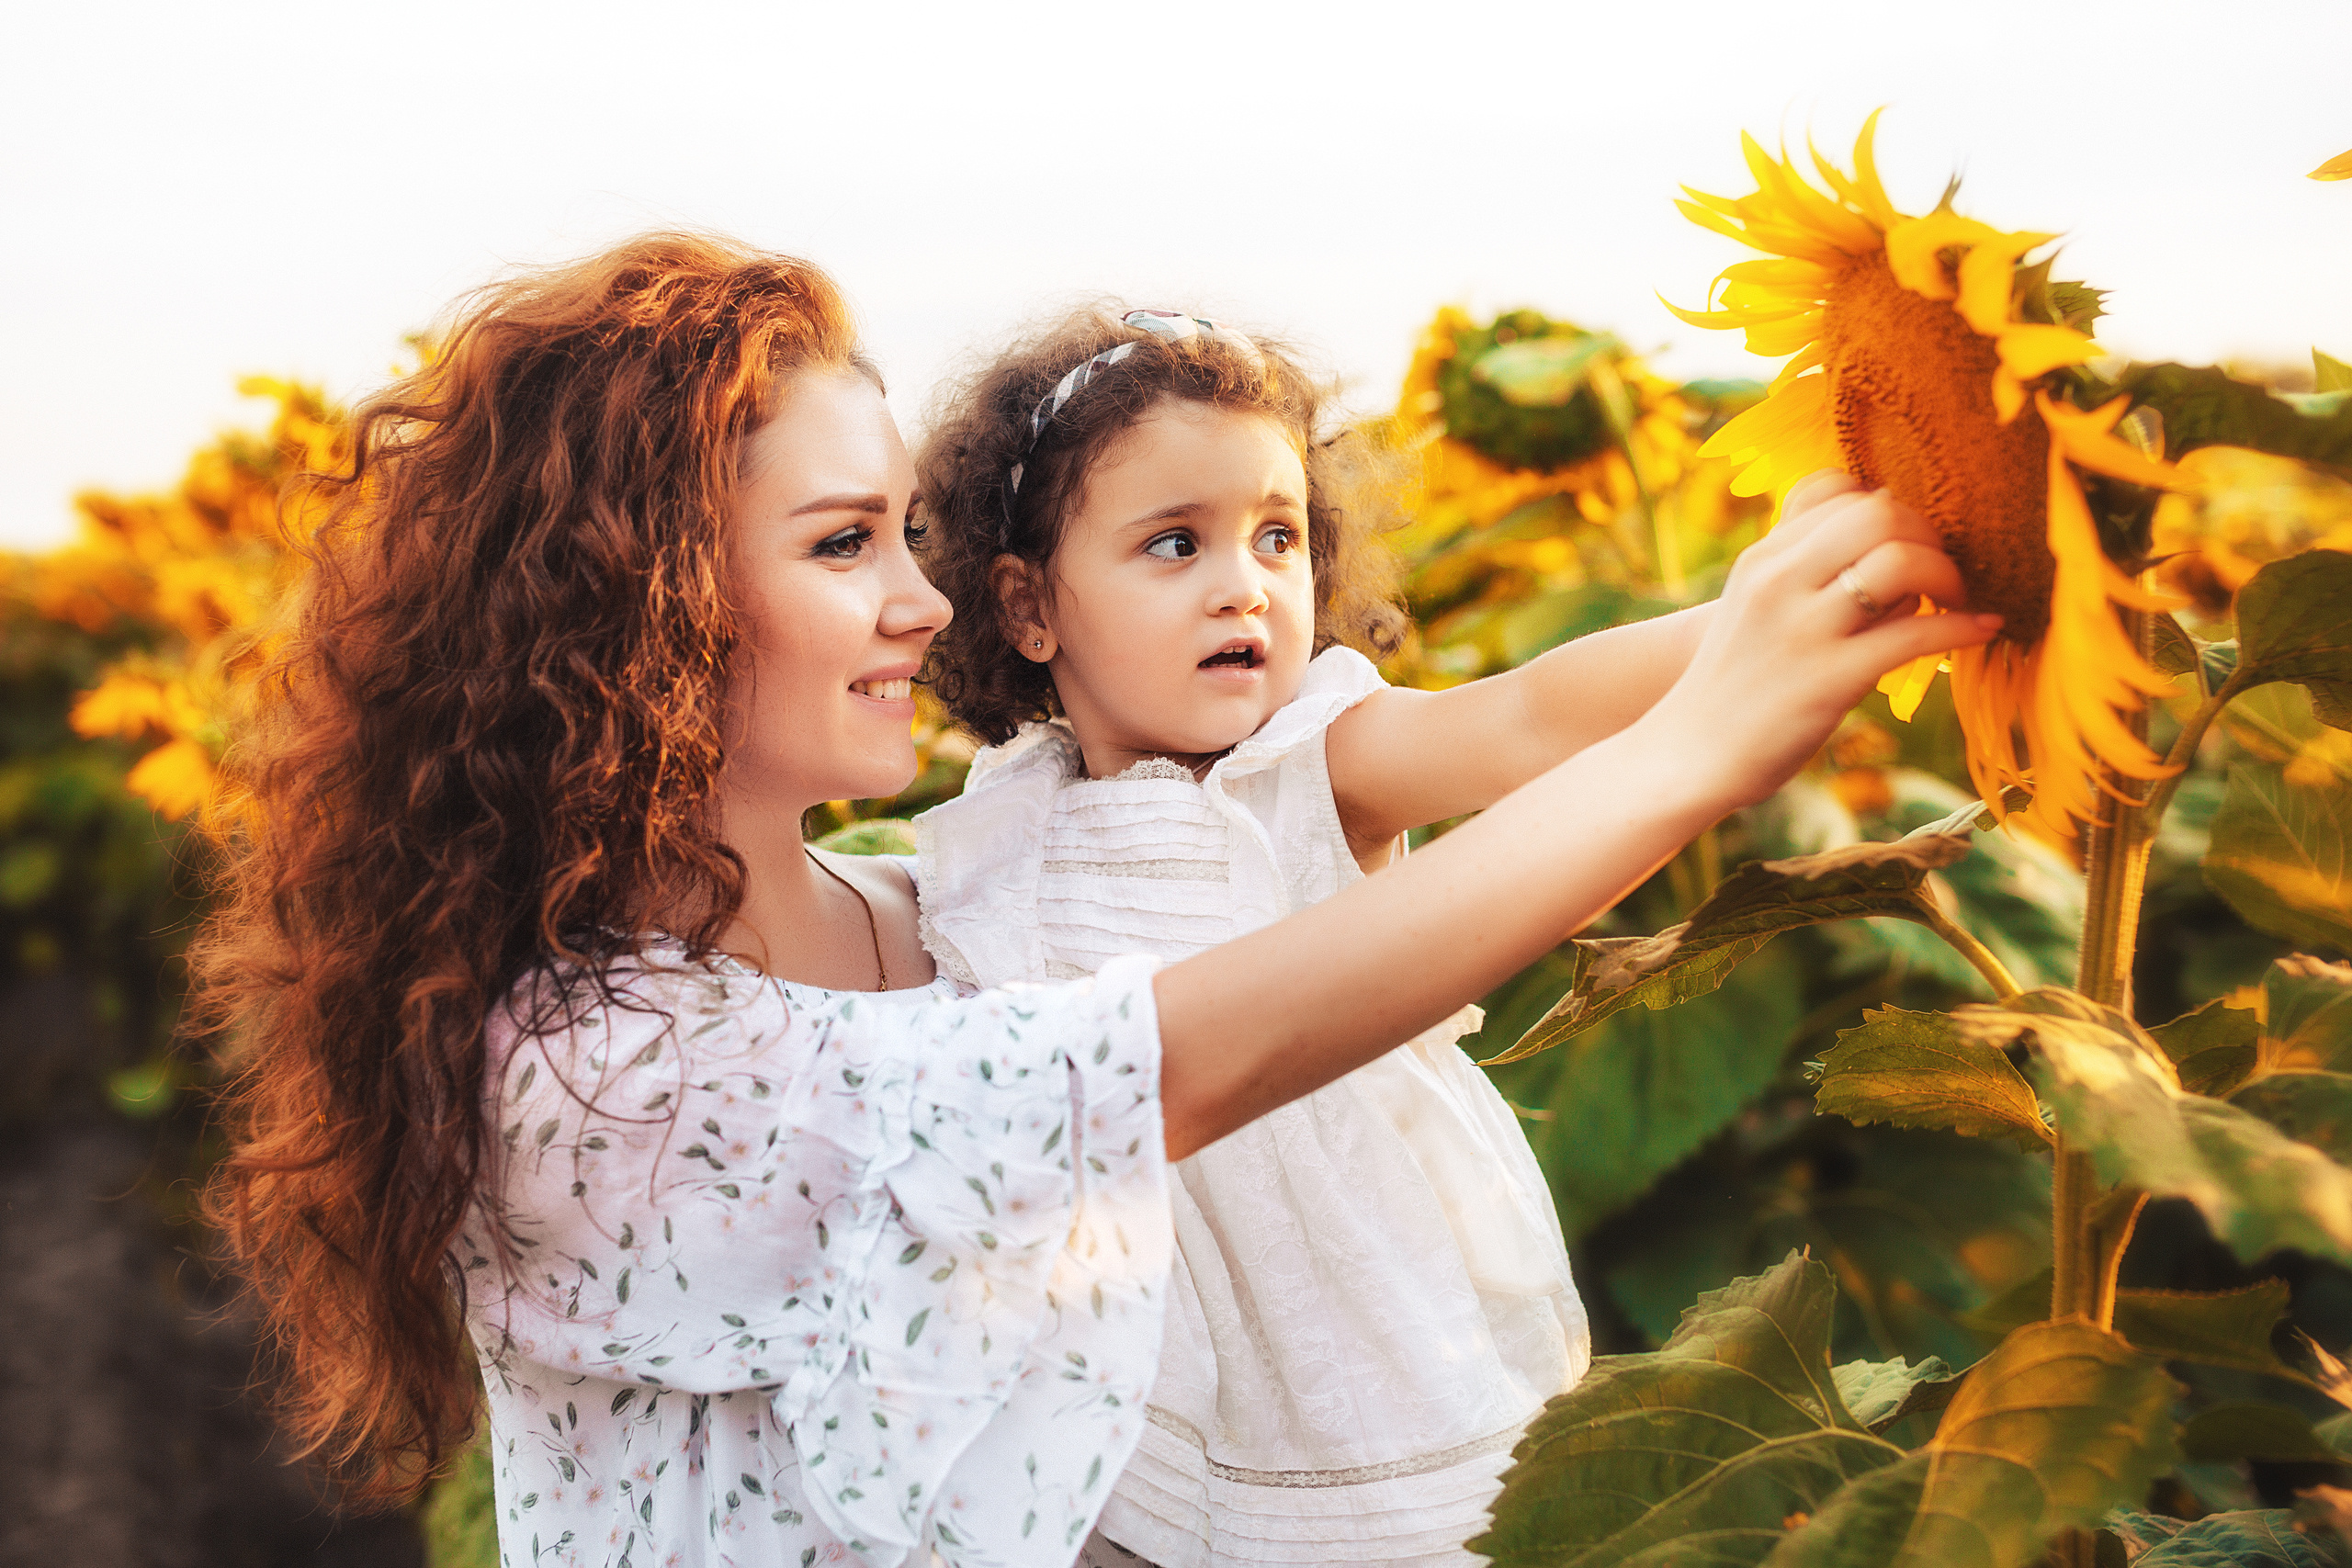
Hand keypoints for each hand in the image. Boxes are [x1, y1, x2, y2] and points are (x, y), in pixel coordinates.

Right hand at [1635, 471, 2000, 811]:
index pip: (1837, 487)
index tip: (1905, 540)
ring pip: (1899, 562)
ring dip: (1947, 574)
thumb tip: (1903, 558)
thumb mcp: (1755, 610)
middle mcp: (1778, 580)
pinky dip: (1964, 628)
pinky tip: (1982, 631)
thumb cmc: (1733, 685)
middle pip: (1878, 511)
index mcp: (1761, 558)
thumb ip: (1810, 574)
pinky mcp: (1829, 678)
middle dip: (1928, 533)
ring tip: (1957, 600)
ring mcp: (1802, 629)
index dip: (1887, 505)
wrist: (1687, 755)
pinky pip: (1916, 634)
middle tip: (1942, 571)